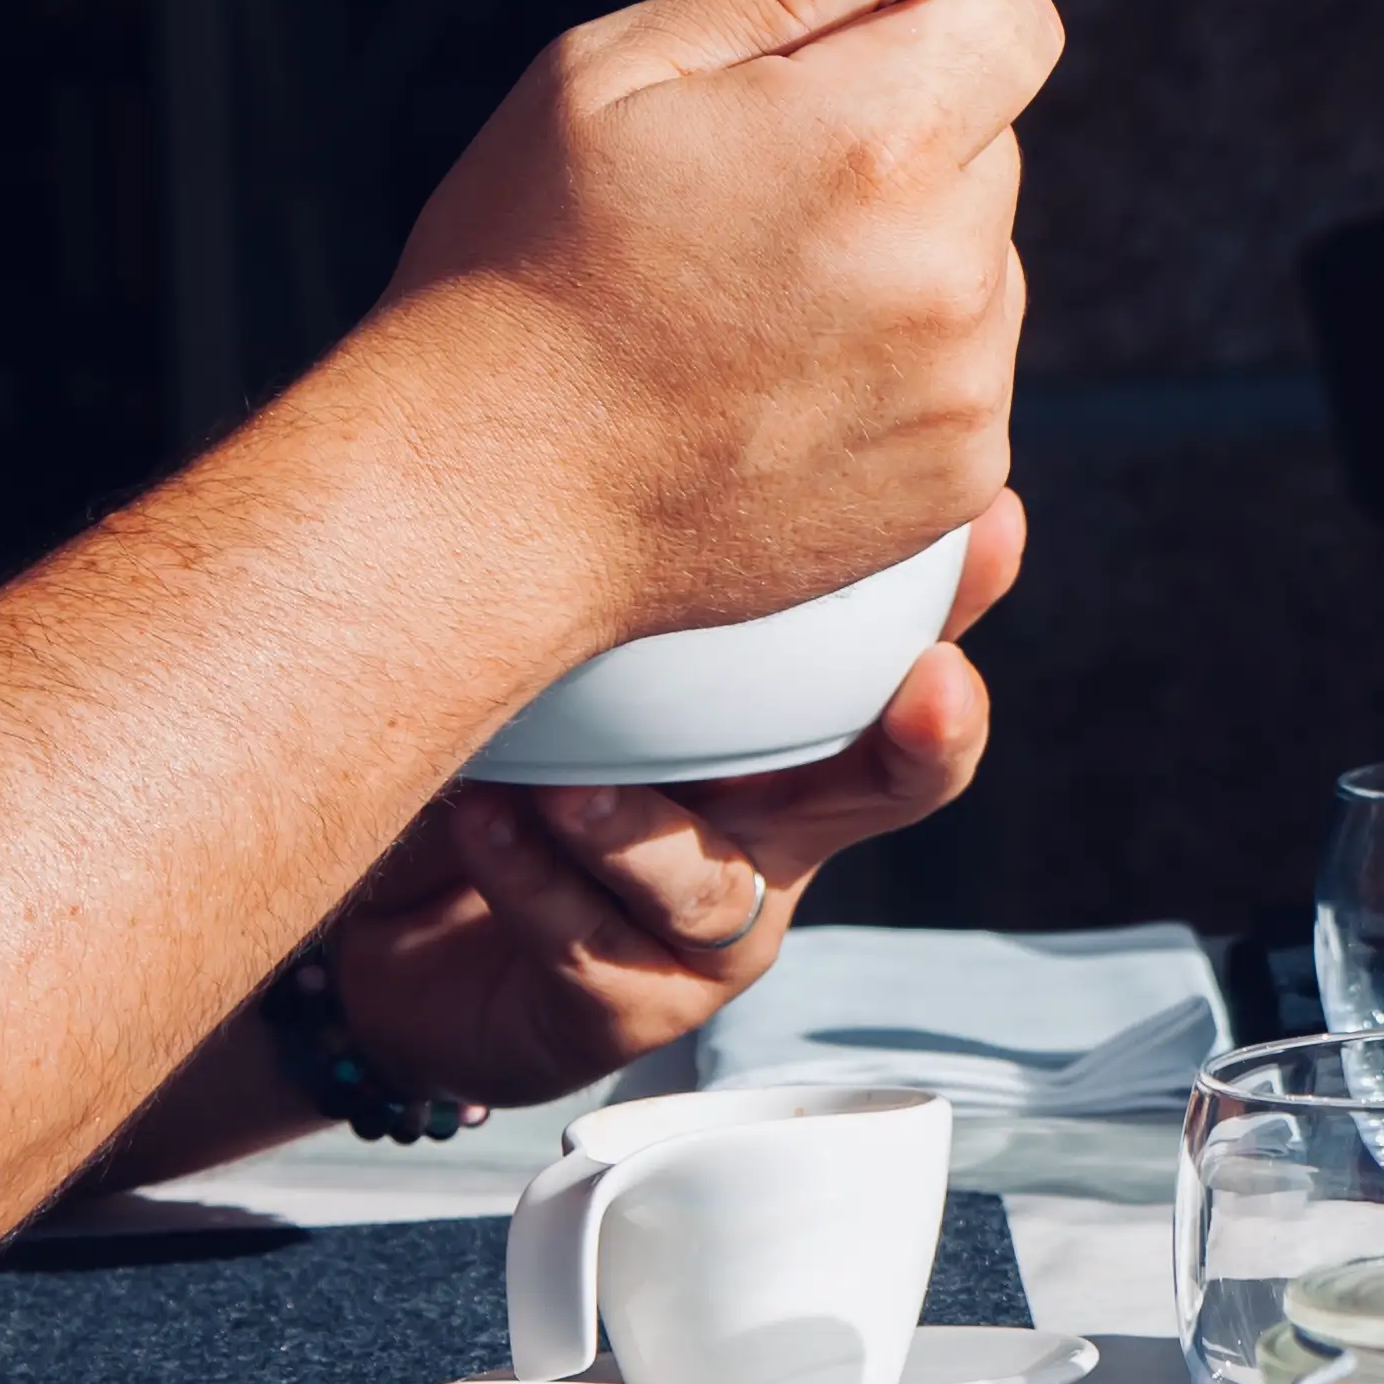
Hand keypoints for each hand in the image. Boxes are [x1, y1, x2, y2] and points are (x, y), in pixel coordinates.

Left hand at [322, 505, 1021, 1105]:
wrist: (388, 907)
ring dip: (639, 829)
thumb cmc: (492, 742)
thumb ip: (619, 552)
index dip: (966, 595)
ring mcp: (716, 924)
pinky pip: (603, 947)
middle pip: (898, 786)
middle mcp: (777, 822)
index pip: (907, 650)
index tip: (995, 521)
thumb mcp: (555, 636)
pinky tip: (488, 824)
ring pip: (716, 882)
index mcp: (787, 725)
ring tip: (562, 789)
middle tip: (933, 687)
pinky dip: (535, 880)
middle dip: (927, 736)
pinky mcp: (634, 1004)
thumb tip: (650, 379)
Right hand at [374, 0, 1060, 647]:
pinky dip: (899, 367)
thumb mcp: (609, 74)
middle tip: (750, 203)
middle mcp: (949, 267)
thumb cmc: (524, 270)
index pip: (1018, 26)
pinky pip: (966, 372)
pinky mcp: (959, 476)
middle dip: (898, 146)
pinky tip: (776, 383)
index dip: (939, 18)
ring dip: (901, 260)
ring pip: (979, 263)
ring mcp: (964, 384)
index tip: (863, 51)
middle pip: (988, 147)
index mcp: (877, 141)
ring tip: (748, 307)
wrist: (488, 491)